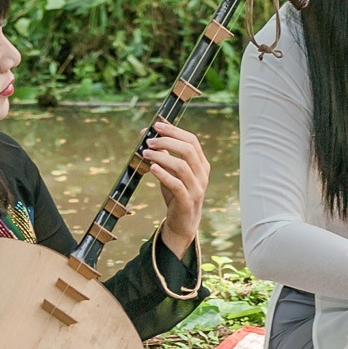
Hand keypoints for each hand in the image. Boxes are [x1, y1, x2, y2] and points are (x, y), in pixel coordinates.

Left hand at [141, 119, 209, 257]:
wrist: (183, 222)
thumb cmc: (177, 194)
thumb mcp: (172, 173)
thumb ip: (166, 156)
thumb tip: (150, 137)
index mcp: (201, 164)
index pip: (192, 141)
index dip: (174, 131)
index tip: (156, 125)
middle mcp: (202, 174)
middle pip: (188, 150)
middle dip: (167, 141)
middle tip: (148, 140)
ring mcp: (196, 188)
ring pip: (181, 166)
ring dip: (161, 157)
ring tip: (145, 153)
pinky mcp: (187, 201)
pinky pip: (176, 184)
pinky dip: (163, 174)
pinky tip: (151, 168)